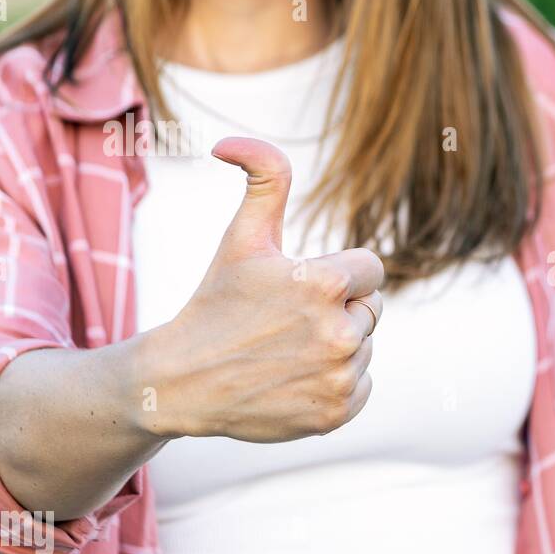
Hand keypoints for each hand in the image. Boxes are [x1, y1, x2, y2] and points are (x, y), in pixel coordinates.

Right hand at [142, 137, 383, 441]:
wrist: (182, 383)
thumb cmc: (215, 304)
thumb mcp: (241, 238)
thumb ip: (261, 179)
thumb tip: (227, 142)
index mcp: (323, 284)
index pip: (372, 269)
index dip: (342, 275)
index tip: (308, 287)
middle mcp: (338, 333)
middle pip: (372, 310)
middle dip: (339, 310)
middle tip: (288, 323)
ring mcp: (340, 376)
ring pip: (365, 347)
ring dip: (337, 347)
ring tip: (287, 351)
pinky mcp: (338, 412)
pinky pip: (364, 385)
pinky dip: (338, 383)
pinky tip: (295, 379)